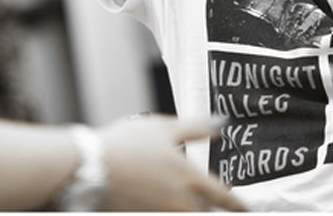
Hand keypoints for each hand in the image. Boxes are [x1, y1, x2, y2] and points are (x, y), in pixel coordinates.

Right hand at [98, 114, 245, 210]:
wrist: (90, 168)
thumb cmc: (125, 145)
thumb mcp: (164, 126)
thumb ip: (197, 127)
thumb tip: (220, 125)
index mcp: (191, 181)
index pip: (225, 198)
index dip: (237, 203)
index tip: (242, 206)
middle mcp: (181, 204)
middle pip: (204, 211)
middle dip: (205, 203)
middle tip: (202, 194)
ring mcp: (162, 213)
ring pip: (184, 213)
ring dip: (185, 205)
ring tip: (172, 191)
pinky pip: (163, 213)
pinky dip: (164, 205)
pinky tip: (154, 195)